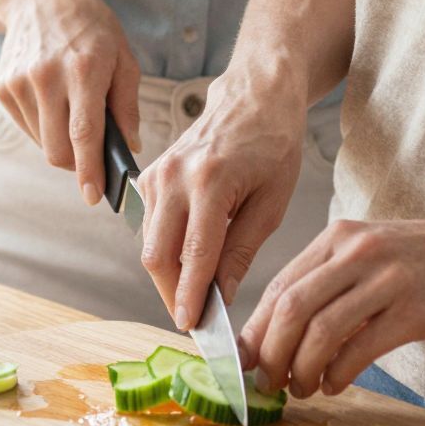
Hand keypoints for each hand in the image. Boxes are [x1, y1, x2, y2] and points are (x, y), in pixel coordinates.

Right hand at [0, 0, 141, 204]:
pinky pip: (27, 127)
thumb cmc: (91, 27)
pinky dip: (44, 127)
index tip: (95, 195)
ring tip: (73, 112)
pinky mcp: (3, 86)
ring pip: (42, 142)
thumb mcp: (123, 57)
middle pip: (58, 149)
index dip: (90, 170)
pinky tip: (54, 101)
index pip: (84, 133)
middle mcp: (47, 77)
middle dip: (78, 165)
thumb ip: (127, 104)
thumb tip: (129, 146)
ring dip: (61, 142)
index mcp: (83, 70)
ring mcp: (20, 82)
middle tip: (94, 158)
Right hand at [138, 67, 308, 328]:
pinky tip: (190, 261)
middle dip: (174, 295)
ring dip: (169, 276)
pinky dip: (167, 250)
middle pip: (159, 255)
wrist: (254, 96)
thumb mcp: (272, 202)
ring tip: (197, 296)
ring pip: (150, 244)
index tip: (194, 329)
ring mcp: (157, 173)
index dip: (193, 298)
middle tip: (196, 322)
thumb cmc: (274, 143)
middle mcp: (176, 176)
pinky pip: (150, 226)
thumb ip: (242, 250)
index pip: (195, 255)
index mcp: (211, 181)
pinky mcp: (150, 174)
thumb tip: (221, 295)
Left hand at [240, 207, 424, 399]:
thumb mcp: (375, 253)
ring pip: (319, 331)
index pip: (278, 287)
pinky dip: (337, 374)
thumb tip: (287, 332)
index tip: (247, 362)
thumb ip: (333, 281)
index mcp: (340, 238)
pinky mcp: (414, 310)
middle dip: (270, 355)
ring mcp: (385, 280)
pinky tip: (334, 384)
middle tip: (269, 383)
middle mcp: (356, 253)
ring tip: (302, 389)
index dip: (256, 331)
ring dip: (301, 371)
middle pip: (289, 309)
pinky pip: (359, 349)